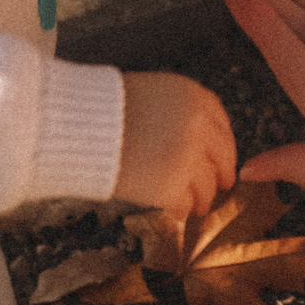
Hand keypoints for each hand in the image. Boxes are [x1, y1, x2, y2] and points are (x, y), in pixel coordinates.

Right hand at [112, 70, 238, 218]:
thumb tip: (194, 136)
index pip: (222, 123)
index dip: (224, 144)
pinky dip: (181, 209)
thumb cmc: (105, 107)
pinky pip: (185, 203)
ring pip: (207, 185)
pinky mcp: (171, 185)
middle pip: (222, 155)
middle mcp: (198, 125)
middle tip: (222, 184)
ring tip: (198, 206)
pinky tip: (177, 211)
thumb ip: (178, 111)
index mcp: (194, 97)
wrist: (80, 126)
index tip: (223, 155)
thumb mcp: (152, 93)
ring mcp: (187, 157)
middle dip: (223, 173)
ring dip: (203, 198)